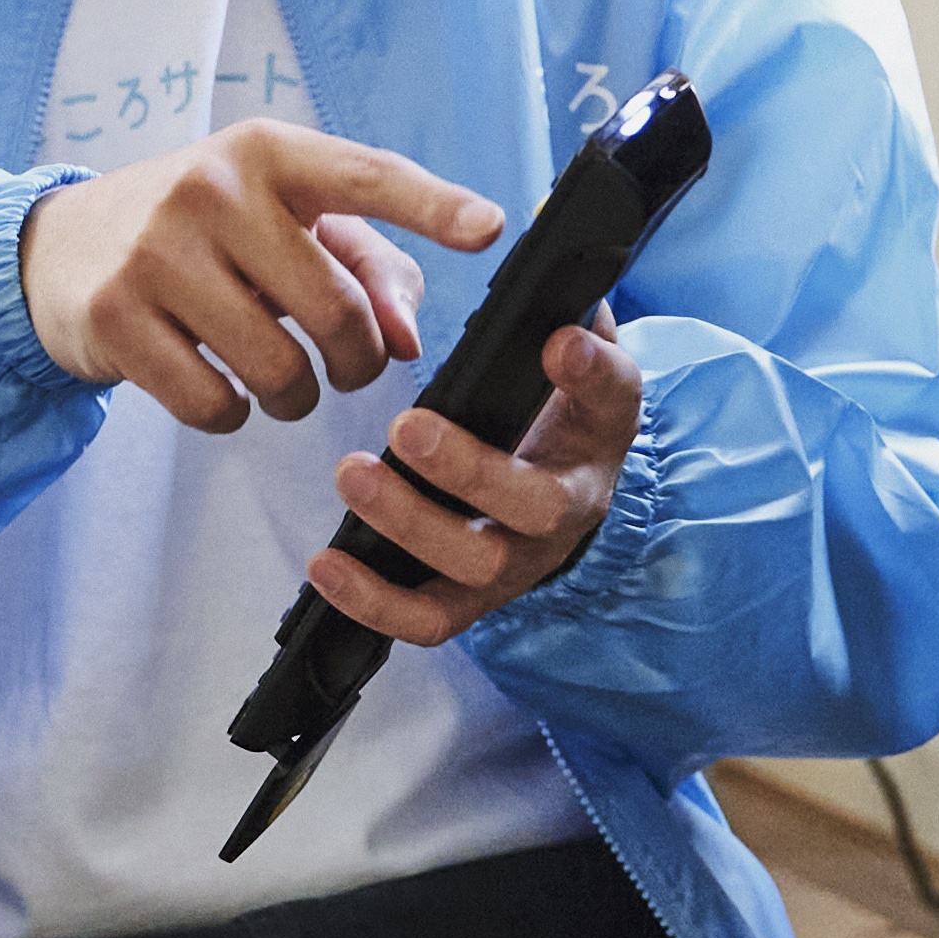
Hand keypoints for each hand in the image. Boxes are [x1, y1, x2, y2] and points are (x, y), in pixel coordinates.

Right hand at [21, 122, 498, 432]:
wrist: (62, 245)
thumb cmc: (204, 234)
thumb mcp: (282, 222)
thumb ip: (367, 271)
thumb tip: (408, 341)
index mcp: (267, 152)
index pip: (365, 175)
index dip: (433, 205)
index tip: (490, 229)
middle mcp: (211, 189)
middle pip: (335, 310)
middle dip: (358, 361)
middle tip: (346, 367)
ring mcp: (157, 251)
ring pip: (278, 368)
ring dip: (297, 397)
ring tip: (283, 381)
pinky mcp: (116, 314)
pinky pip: (213, 402)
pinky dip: (232, 415)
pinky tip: (220, 391)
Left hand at [308, 321, 643, 644]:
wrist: (552, 484)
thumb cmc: (551, 412)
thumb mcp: (570, 358)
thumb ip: (571, 330)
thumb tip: (563, 318)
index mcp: (598, 434)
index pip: (612, 399)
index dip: (590, 374)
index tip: (558, 343)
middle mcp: (568, 510)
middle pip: (536, 508)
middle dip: (467, 469)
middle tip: (406, 426)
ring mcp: (519, 563)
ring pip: (476, 566)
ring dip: (408, 523)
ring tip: (352, 474)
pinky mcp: (470, 599)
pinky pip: (429, 619)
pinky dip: (375, 601)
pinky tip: (326, 566)